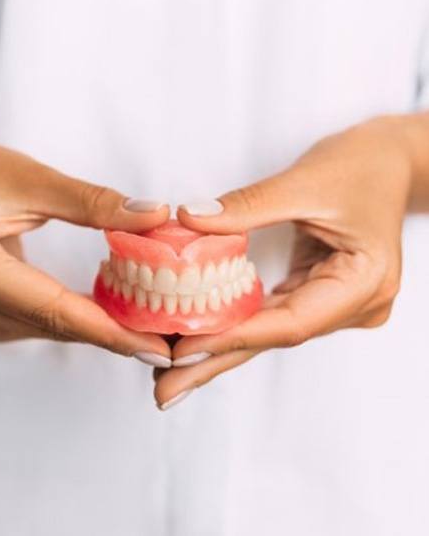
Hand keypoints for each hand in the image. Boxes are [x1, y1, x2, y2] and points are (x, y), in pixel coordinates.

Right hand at [0, 129, 170, 361]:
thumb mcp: (31, 178)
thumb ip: (93, 202)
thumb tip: (155, 217)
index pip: (51, 308)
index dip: (109, 330)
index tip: (157, 346)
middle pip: (50, 324)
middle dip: (111, 334)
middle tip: (164, 341)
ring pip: (43, 329)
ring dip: (92, 327)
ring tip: (143, 327)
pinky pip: (31, 324)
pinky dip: (69, 319)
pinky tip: (102, 314)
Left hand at [154, 116, 412, 408]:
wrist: (388, 161)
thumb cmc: (361, 166)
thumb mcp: (304, 182)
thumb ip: (246, 206)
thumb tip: (189, 220)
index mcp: (362, 283)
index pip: (289, 322)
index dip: (232, 337)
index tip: (182, 350)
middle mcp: (352, 305)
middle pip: (273, 338)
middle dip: (215, 363)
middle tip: (165, 391)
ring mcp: (335, 303)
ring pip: (267, 332)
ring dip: (218, 349)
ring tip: (171, 372)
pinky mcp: (317, 293)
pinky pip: (269, 315)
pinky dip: (234, 325)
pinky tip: (200, 337)